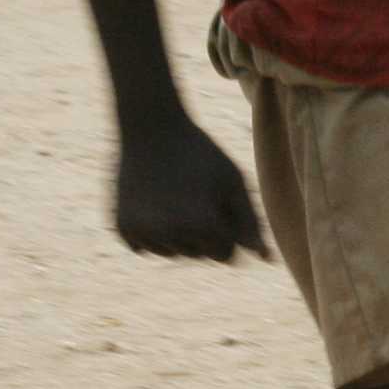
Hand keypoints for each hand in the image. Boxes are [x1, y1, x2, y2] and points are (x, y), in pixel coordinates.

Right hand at [115, 115, 266, 262]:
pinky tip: (156, 204)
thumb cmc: (201, 155)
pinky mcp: (122, 228)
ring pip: (173, 253)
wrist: (151, 129)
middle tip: (196, 196)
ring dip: (179, 235)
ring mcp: (141, 232)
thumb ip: (251, 223)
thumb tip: (266, 259)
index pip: (226, 255)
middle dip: (204, 233)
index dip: (227, 229)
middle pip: (199, 256)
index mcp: (202, 224)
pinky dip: (154, 233)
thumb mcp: (234, 182)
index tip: (219, 202)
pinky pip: (147, 247)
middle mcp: (169, 234)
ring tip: (177, 199)